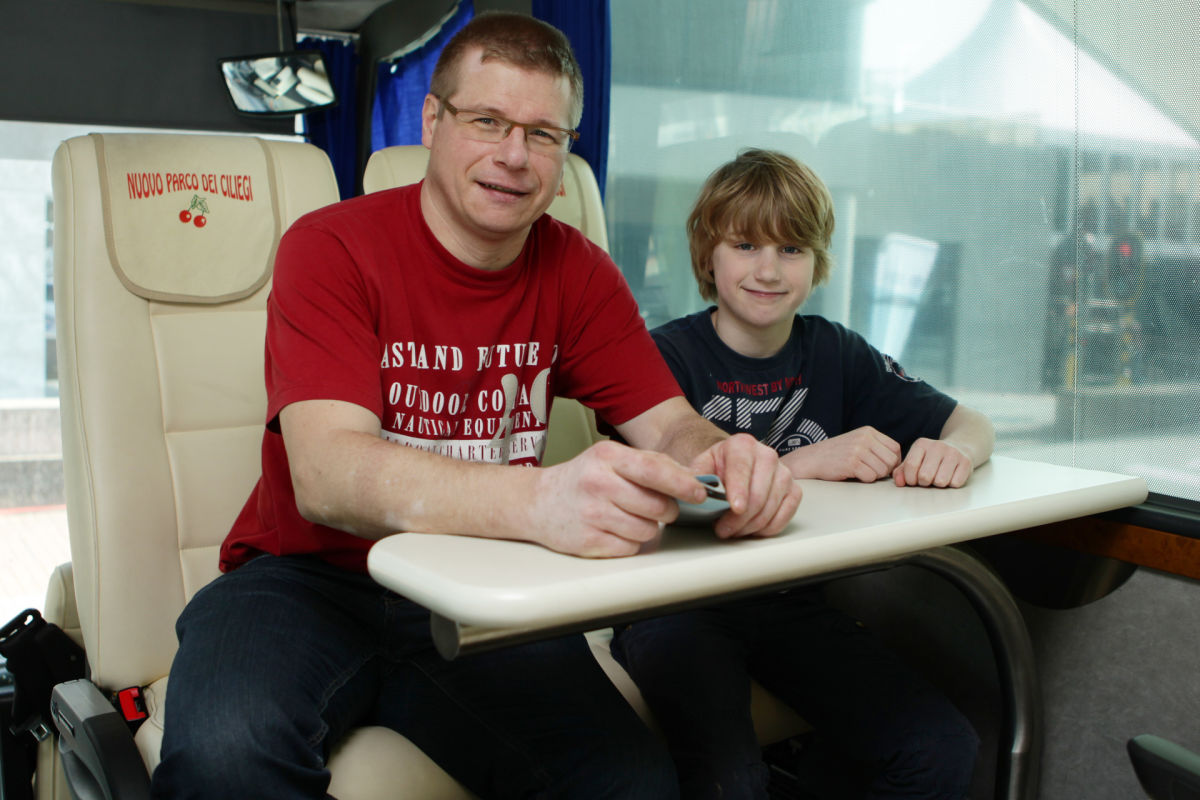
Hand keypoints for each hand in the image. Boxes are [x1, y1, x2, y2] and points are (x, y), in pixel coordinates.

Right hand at [529, 440, 709, 557]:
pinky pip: (630, 548)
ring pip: (647, 531)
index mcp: (606, 457)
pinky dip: (629, 541)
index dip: (683, 484)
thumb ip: (651, 464)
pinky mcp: (588, 542)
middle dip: (666, 510)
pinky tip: (614, 529)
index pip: (654, 470)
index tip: (700, 493)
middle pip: (657, 506)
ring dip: (647, 528)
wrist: (537, 502)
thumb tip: (691, 478)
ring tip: (627, 516)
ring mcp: (591, 515)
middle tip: (655, 506)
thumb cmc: (582, 479)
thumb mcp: (611, 458)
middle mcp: (597, 483)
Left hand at [690, 433, 801, 539]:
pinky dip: (768, 528)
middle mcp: (767, 455)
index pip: (742, 469)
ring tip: (734, 530)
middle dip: (740, 518)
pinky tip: (752, 529)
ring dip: (750, 526)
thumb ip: (697, 477)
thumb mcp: (702, 467)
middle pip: (758, 494)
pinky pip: (785, 515)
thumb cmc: (718, 468)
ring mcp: (784, 473)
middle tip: (723, 530)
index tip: (735, 508)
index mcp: (742, 445)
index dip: (739, 490)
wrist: (733, 466)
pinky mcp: (794, 490)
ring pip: (771, 507)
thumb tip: (696, 491)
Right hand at [781, 426, 900, 482]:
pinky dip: (864, 480)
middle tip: (869, 472)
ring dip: (873, 476)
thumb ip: (875, 447)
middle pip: (891, 461)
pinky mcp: (852, 463)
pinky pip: (870, 477)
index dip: (893, 461)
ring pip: (882, 471)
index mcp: (868, 431)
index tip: (882, 467)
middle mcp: (865, 438)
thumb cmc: (836, 455)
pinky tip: (853, 475)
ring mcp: (858, 450)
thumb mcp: (857, 442)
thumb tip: (897, 462)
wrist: (811, 459)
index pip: (895, 448)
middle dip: (884, 470)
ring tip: (859, 472)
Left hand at [893, 438, 973, 486]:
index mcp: (921, 444)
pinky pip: (955, 483)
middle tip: (928, 479)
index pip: (911, 465)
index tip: (913, 480)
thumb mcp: (915, 460)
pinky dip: (952, 484)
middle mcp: (938, 446)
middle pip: (925, 476)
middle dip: (924, 483)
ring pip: (940, 481)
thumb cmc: (931, 459)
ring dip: (938, 485)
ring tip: (939, 477)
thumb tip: (899, 482)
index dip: (910, 479)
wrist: (959, 448)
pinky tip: (951, 476)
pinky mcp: (966, 462)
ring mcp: (953, 453)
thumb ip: (902, 471)